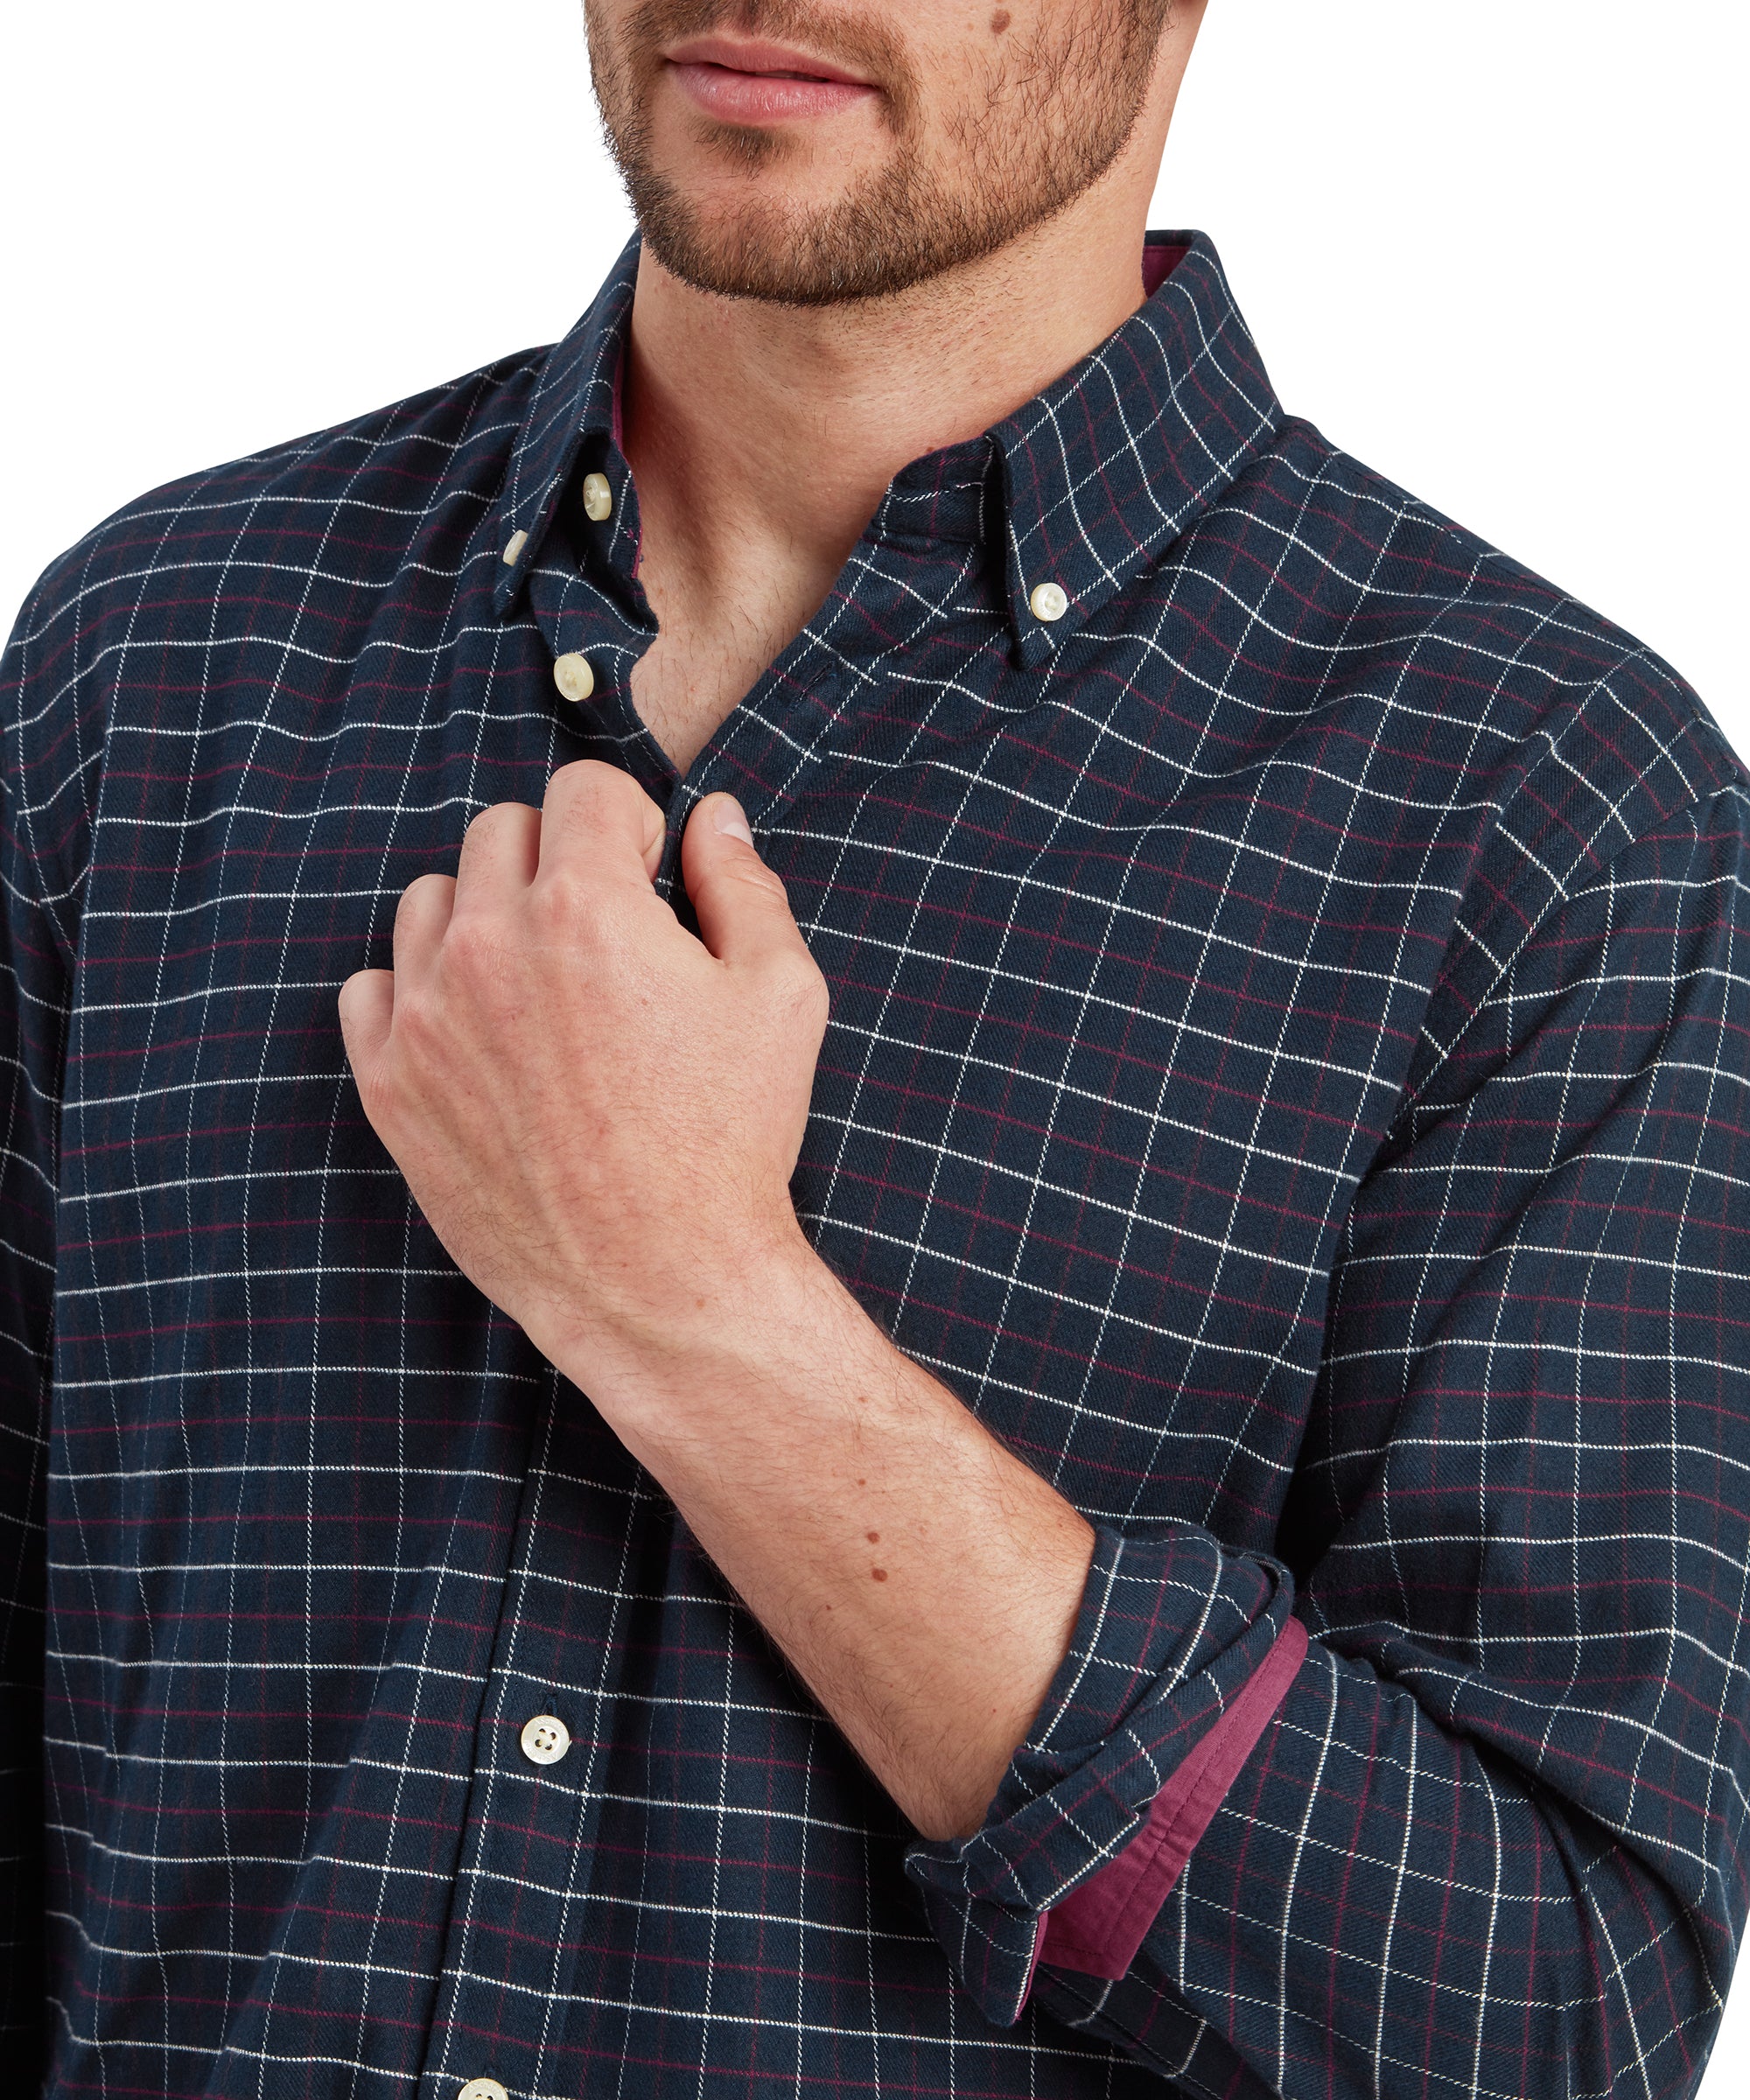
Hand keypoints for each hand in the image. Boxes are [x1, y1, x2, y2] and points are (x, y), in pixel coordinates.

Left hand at [337, 760, 829, 1394]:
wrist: (659, 1281)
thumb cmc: (730, 1141)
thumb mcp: (779, 997)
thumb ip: (743, 886)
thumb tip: (714, 818)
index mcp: (586, 907)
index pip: (581, 789)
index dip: (629, 824)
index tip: (648, 879)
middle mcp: (491, 945)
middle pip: (501, 830)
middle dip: (559, 861)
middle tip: (603, 937)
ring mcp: (427, 1016)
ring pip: (432, 899)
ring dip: (486, 916)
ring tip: (542, 985)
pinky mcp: (390, 1084)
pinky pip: (373, 987)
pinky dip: (420, 991)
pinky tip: (482, 1032)